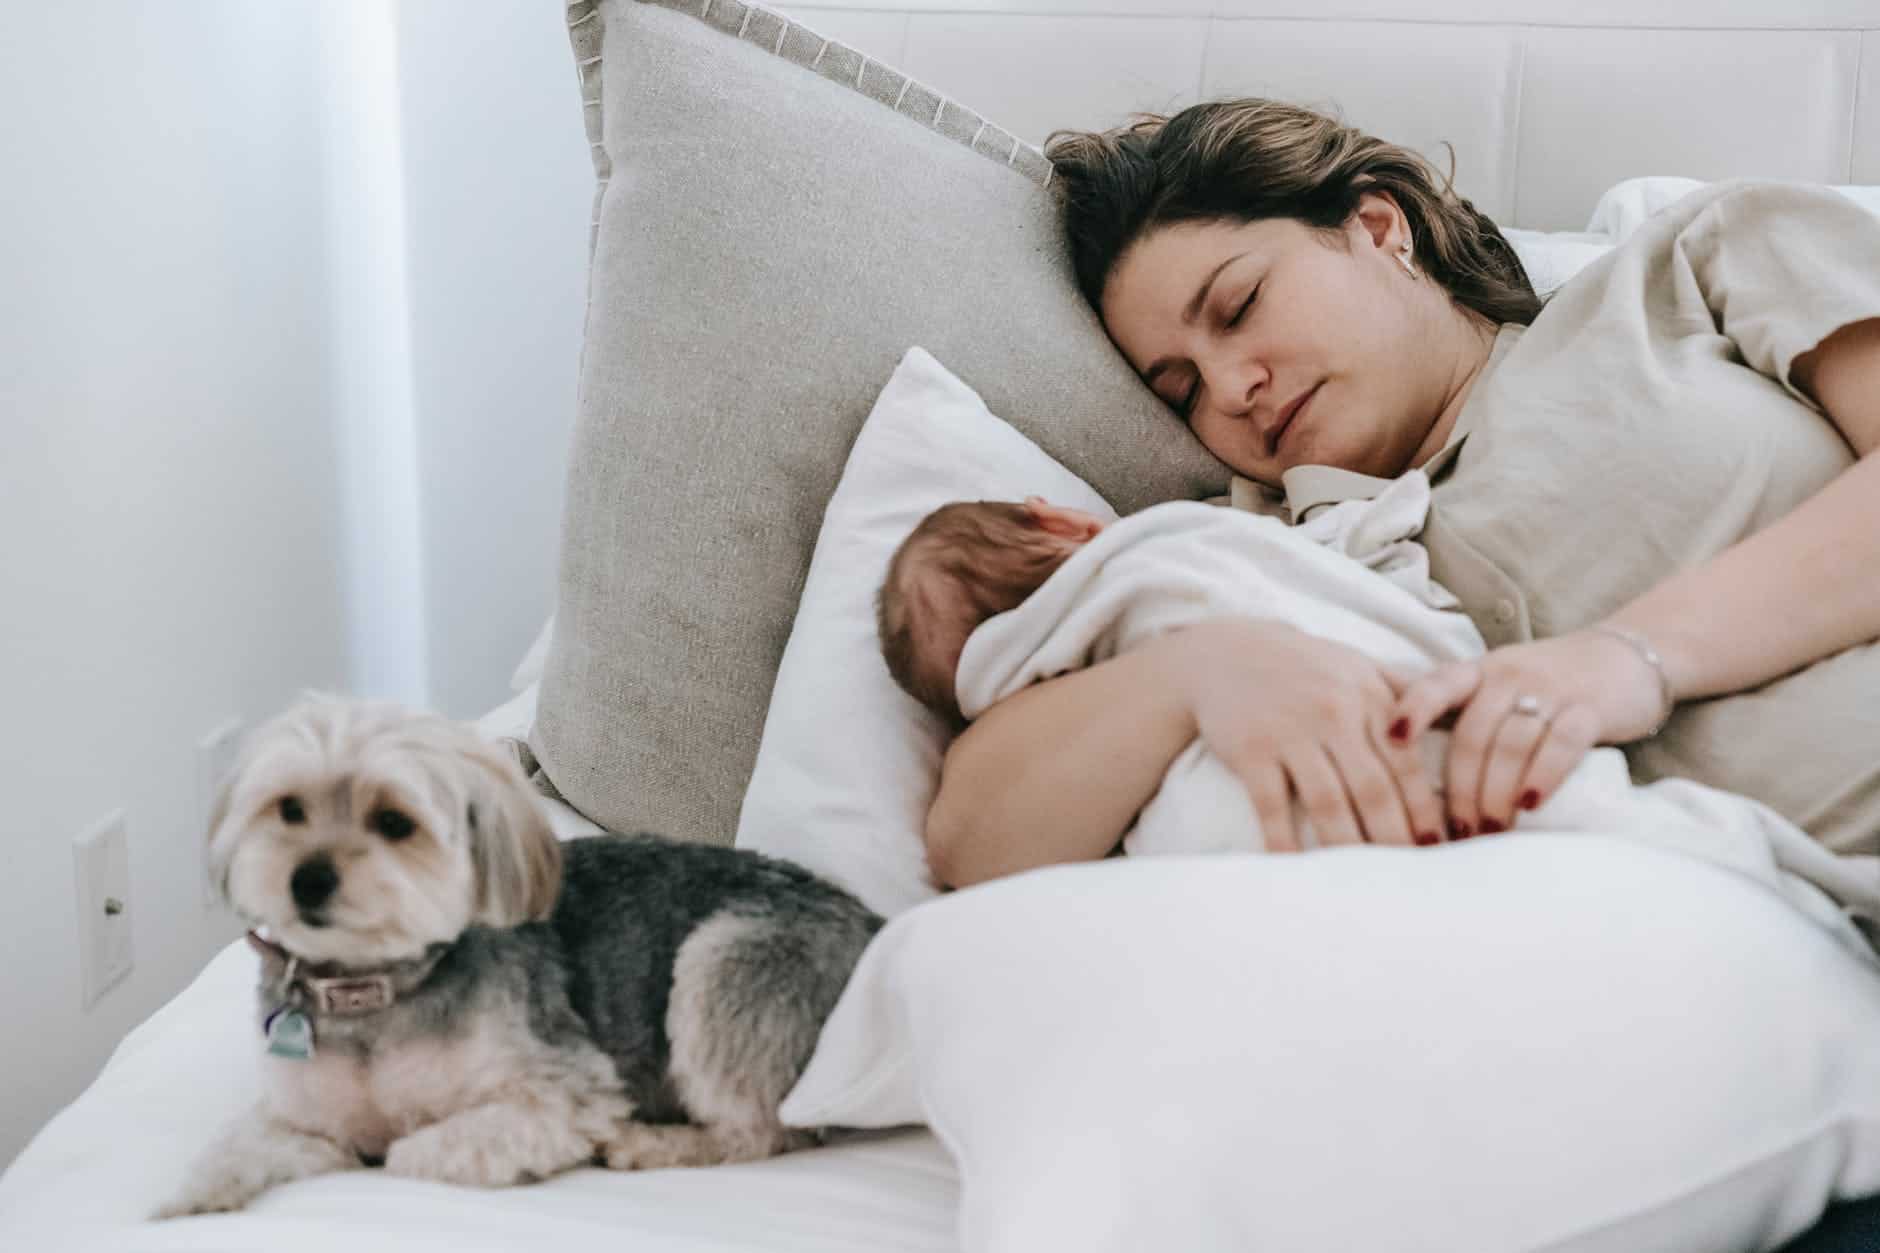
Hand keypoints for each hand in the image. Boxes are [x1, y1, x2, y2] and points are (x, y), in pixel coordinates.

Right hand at [1169, 619, 1445, 851]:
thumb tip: (1465, 711)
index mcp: (1367, 696)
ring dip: (1347, 846)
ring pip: (1327, 801)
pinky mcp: (1250, 748)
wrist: (1225, 652)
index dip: (1423, 809)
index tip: (1436, 847)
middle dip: (1394, 838)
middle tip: (1407, 877)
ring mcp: (1290, 731)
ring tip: (1362, 881)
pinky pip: (1270, 804)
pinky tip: (1294, 867)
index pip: (1405, 762)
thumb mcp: (1358, 665)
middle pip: (1372, 789)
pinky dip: (1283, 839)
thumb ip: (1406, 690)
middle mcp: (1334, 713)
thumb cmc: (1302, 665)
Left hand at [1388, 629, 1666, 836]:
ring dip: (1497, 793)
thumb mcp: (1496, 687)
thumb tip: (1407, 777)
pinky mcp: (1590, 709)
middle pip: (1473, 735)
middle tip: (1457, 832)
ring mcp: (1550, 690)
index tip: (1391, 740)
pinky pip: (1562, 744)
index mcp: (1476, 672)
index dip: (1412, 710)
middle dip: (1461, 790)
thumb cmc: (1544, 686)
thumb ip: (1461, 717)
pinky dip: (1543, 777)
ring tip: (1490, 829)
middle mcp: (1507, 676)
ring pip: (1511, 745)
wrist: (1624, 658)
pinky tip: (1530, 804)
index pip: (1436, 685)